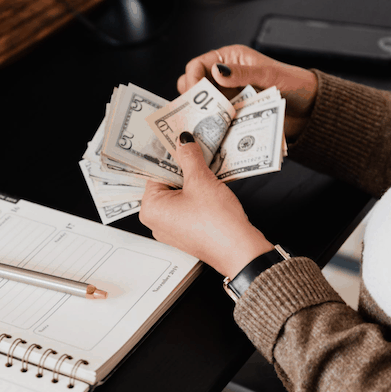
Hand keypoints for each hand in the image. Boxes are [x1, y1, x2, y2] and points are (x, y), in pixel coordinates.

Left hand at [139, 132, 273, 278]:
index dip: (168, 155)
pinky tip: (211, 183)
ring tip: (206, 164)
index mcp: (151, 209)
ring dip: (192, 179)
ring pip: (179, 194)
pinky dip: (198, 194)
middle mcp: (157, 221)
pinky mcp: (188, 232)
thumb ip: (189, 157)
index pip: (154, 172)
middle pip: (166, 183)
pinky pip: (188, 206)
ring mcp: (172, 228)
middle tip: (194, 149)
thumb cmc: (217, 223)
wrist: (240, 250)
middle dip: (181, 167)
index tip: (177, 140)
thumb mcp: (201, 181)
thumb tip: (183, 142)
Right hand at [177, 45, 317, 141]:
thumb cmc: (294, 83)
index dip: (192, 79)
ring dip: (201, 114)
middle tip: (194, 112)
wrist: (311, 108)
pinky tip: (213, 133)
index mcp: (231, 59)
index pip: (198, 65)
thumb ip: (242, 73)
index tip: (192, 95)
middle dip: (192, 98)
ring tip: (203, 124)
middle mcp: (226, 77)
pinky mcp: (234, 115)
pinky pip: (216, 120)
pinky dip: (212, 126)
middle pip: (196, 85)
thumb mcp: (268, 75)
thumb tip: (216, 71)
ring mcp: (229, 97)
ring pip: (204, 105)